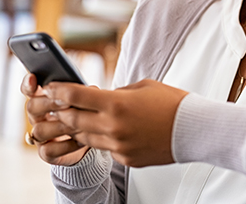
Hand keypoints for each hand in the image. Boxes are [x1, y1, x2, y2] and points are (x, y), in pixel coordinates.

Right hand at [21, 73, 89, 165]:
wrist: (96, 139)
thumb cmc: (89, 113)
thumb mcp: (88, 100)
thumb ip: (82, 93)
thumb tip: (90, 90)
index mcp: (45, 99)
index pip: (30, 89)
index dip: (29, 84)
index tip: (33, 78)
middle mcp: (38, 116)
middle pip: (31, 107)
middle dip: (50, 103)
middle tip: (67, 102)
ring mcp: (41, 135)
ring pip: (39, 130)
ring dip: (61, 126)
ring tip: (80, 124)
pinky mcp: (47, 153)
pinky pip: (48, 150)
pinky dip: (66, 145)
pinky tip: (81, 140)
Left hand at [44, 79, 188, 166]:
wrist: (193, 129)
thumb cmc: (173, 104)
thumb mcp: (143, 87)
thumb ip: (118, 92)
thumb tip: (102, 97)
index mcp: (117, 104)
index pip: (76, 97)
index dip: (59, 91)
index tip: (52, 88)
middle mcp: (113, 127)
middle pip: (74, 120)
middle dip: (64, 111)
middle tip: (59, 104)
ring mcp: (118, 146)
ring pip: (86, 137)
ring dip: (81, 126)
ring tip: (84, 117)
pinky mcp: (126, 158)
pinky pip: (107, 148)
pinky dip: (105, 139)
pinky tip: (114, 130)